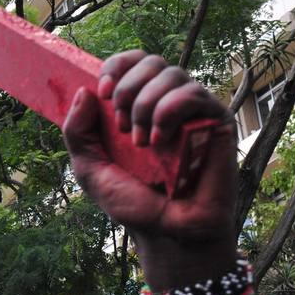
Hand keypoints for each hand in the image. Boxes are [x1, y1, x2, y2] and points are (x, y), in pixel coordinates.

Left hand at [63, 51, 237, 286]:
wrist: (167, 233)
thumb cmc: (133, 204)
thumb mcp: (90, 169)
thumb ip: (77, 133)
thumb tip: (85, 91)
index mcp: (137, 108)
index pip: (132, 63)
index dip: (116, 67)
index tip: (103, 92)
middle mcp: (166, 104)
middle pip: (151, 61)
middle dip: (128, 88)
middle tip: (121, 125)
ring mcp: (193, 112)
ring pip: (173, 73)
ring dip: (146, 105)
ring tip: (141, 143)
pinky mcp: (217, 121)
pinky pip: (194, 93)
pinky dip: (170, 111)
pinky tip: (160, 142)